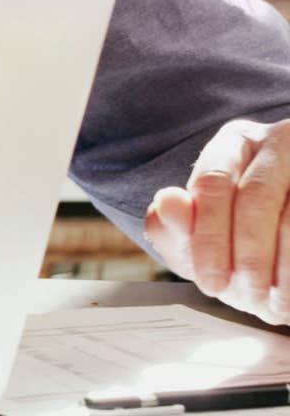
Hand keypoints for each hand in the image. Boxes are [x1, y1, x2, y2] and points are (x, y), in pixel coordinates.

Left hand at [146, 118, 289, 322]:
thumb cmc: (246, 243)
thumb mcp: (203, 239)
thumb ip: (174, 227)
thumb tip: (167, 204)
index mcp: (234, 145)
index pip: (213, 183)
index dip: (209, 237)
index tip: (211, 282)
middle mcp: (278, 142)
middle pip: (257, 198)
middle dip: (249, 255)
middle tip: (246, 296)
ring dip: (284, 269)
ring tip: (274, 304)